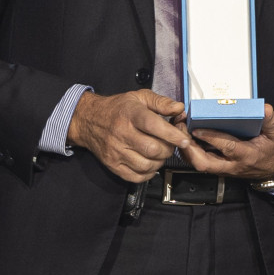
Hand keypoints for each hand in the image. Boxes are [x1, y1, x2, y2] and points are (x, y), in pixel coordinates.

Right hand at [68, 89, 190, 183]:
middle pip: (152, 149)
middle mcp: (122, 133)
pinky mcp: (112, 164)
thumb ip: (161, 102)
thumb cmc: (117, 108)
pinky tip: (149, 163)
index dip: (172, 135)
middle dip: (168, 149)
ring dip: (159, 162)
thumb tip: (179, 109)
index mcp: (130, 114)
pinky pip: (136, 177)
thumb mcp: (139, 97)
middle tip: (169, 144)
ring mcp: (116, 151)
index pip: (154, 126)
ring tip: (158, 153)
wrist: (89, 119)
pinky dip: (148, 173)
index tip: (184, 140)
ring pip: (146, 165)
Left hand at [184, 102, 273, 181]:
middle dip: (189, 148)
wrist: (272, 167)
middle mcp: (232, 165)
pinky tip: (184, 136)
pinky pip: (200, 162)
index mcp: (247, 155)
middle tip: (180, 130)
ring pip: (199, 164)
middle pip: (205, 163)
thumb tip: (265, 109)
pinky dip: (189, 151)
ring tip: (179, 129)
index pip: (227, 147)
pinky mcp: (218, 168)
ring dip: (186, 149)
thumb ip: (271, 121)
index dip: (211, 138)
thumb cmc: (271, 148)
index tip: (197, 128)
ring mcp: (223, 168)